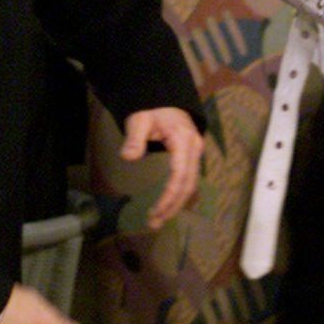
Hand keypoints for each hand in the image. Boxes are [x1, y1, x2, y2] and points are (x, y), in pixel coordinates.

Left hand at [119, 107, 203, 230]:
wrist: (166, 100)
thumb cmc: (152, 109)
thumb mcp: (140, 119)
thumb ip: (135, 138)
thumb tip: (128, 157)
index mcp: (184, 140)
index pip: (180, 174)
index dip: (169, 195)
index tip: (155, 211)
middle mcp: (195, 149)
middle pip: (188, 185)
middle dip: (172, 206)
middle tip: (154, 223)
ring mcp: (195, 154)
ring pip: (190, 186)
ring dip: (175, 205)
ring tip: (157, 221)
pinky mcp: (191, 159)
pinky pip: (188, 182)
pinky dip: (178, 197)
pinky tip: (167, 208)